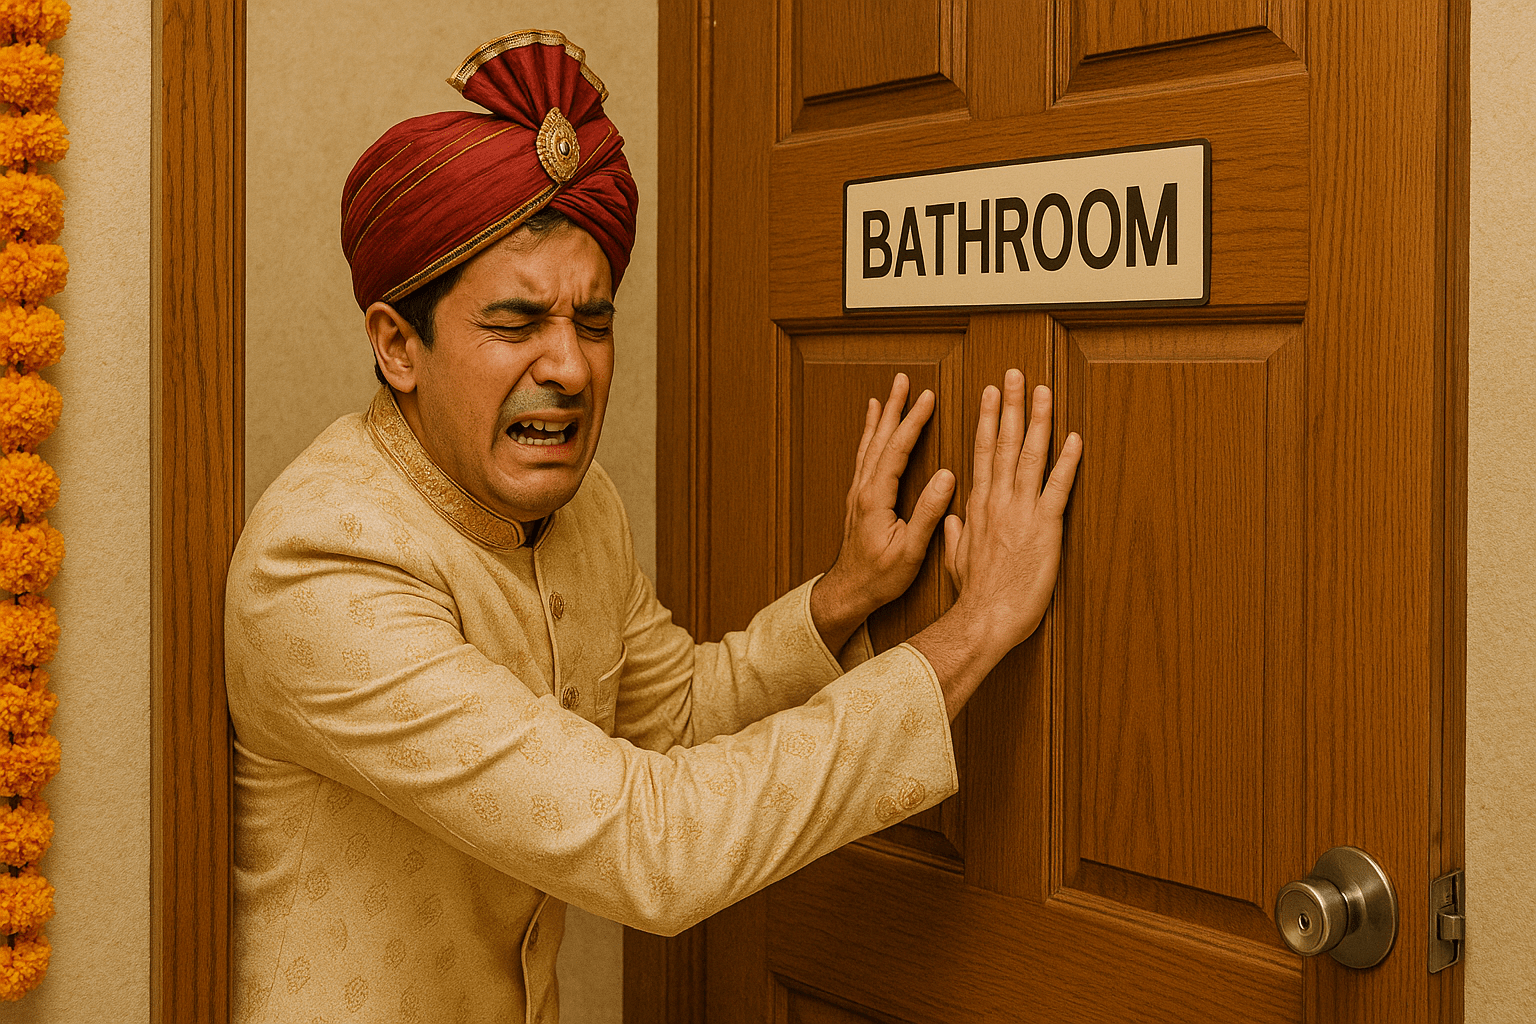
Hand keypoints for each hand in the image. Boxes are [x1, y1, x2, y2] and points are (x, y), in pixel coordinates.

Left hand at [810, 373, 955, 652]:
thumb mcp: (910, 550)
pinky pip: (864, 457)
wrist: (849, 592)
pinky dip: (870, 436)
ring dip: (880, 418)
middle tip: (903, 381)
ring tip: (888, 393)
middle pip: (879, 439)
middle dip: (894, 408)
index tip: (927, 398)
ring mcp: (858, 492)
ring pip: (870, 445)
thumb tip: (947, 477)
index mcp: (876, 498)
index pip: (897, 450)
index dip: (912, 422)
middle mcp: (863, 489)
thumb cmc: (880, 577)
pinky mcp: (858, 498)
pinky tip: (873, 428)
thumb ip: (928, 513)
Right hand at [944, 371, 1079, 659]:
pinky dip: (1068, 461)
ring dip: (1038, 420)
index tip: (990, 393)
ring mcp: (1021, 511)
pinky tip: (1075, 438)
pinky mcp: (1045, 527)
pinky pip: (1058, 487)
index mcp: (977, 506)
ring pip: (1029, 455)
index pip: (981, 451)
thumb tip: (952, 518)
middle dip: (1011, 405)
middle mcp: (997, 500)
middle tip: (1016, 374)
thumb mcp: (955, 560)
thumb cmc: (972, 595)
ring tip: (1043, 391)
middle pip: (1003, 442)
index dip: (987, 418)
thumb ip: (956, 534)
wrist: (983, 618)